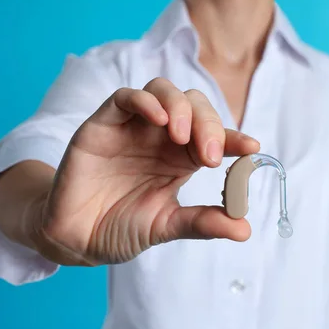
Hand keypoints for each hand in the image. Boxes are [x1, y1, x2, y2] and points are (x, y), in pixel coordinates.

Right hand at [32, 78, 259, 265]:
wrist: (77, 238)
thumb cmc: (121, 226)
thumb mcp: (167, 226)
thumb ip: (202, 223)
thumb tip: (245, 229)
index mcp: (181, 158)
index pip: (213, 137)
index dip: (234, 138)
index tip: (251, 148)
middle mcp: (160, 137)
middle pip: (194, 106)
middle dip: (208, 124)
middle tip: (210, 156)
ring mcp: (133, 127)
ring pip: (163, 91)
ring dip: (180, 107)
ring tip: (184, 137)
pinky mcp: (103, 124)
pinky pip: (125, 98)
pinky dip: (145, 102)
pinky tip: (159, 120)